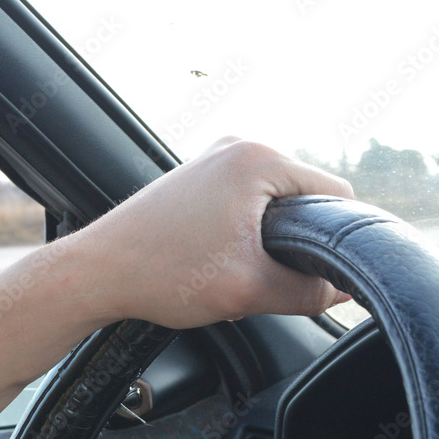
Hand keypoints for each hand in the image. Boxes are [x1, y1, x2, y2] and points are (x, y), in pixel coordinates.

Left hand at [73, 136, 354, 328]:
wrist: (96, 272)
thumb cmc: (161, 273)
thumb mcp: (249, 290)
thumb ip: (309, 292)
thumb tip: (342, 291)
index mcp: (258, 159)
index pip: (335, 194)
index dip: (339, 238)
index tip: (327, 272)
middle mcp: (238, 147)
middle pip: (304, 197)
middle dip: (298, 241)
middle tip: (269, 278)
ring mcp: (214, 159)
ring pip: (273, 203)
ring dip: (269, 241)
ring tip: (238, 272)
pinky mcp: (198, 177)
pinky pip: (246, 203)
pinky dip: (245, 234)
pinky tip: (221, 262)